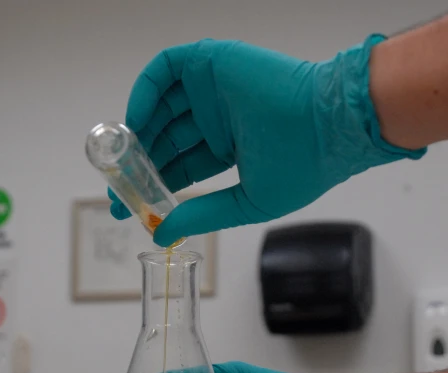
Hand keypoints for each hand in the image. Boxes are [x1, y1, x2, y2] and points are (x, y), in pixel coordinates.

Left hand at [110, 35, 425, 246]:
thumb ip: (202, 214)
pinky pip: (165, 70)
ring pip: (161, 106)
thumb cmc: (302, 166)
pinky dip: (145, 91)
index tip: (128, 206)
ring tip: (123, 158)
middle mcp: (218, 116)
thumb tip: (161, 234)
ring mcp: (213, 88)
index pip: (181, 165)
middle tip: (118, 186)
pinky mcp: (211, 62)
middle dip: (139, 162)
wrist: (329, 126)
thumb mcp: (245, 202)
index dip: (154, 184)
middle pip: (165, 137)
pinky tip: (136, 123)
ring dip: (139, 130)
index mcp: (230, 146)